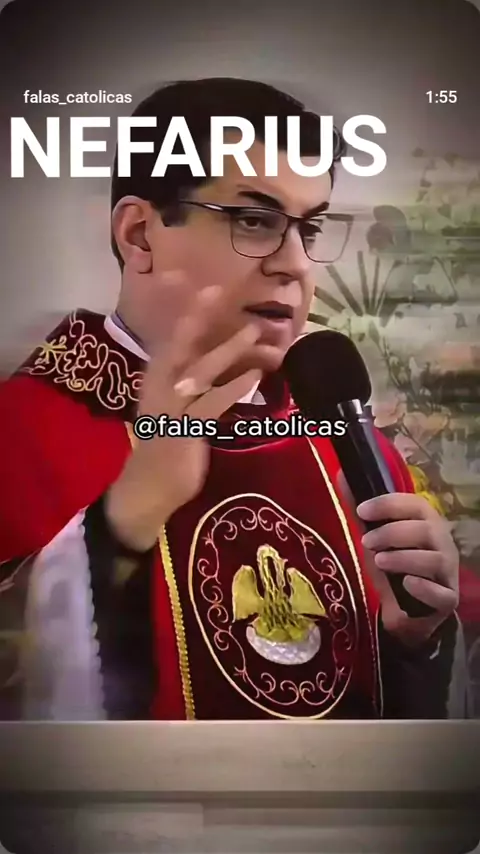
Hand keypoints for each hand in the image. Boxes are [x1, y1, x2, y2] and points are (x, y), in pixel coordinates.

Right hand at [106, 271, 260, 551]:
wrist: (148, 489)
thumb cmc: (168, 446)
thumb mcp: (181, 407)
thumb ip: (200, 382)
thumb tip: (232, 355)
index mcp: (157, 379)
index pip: (171, 337)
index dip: (183, 310)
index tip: (194, 281)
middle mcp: (159, 388)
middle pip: (180, 346)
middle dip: (198, 317)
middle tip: (218, 290)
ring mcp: (170, 409)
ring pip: (198, 372)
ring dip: (227, 350)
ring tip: (255, 331)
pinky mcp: (183, 433)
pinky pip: (209, 405)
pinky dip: (231, 389)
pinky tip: (253, 376)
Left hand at [358, 493, 458, 644]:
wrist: (404, 609)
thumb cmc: (392, 566)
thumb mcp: (373, 537)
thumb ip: (361, 511)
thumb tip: (342, 476)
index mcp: (426, 523)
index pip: (415, 505)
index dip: (389, 505)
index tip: (362, 510)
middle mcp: (442, 543)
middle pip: (425, 529)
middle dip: (391, 532)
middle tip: (366, 541)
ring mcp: (447, 572)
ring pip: (434, 559)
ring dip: (404, 558)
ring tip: (379, 561)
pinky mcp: (447, 599)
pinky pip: (441, 593)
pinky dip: (424, 588)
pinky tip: (407, 583)